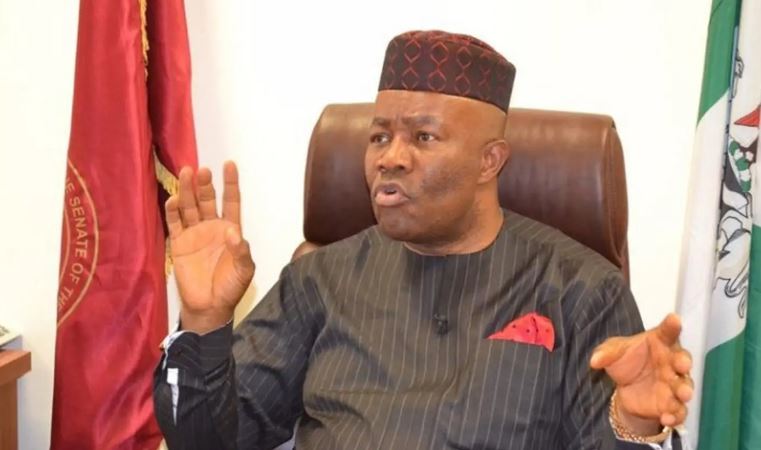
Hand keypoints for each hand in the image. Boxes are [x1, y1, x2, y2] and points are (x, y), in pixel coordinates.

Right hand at [166, 162, 254, 333]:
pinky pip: (175, 223)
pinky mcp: (179, 243)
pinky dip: (173, 211)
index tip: (229, 164)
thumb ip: (241, 251)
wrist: (209, 307)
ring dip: (188, 191)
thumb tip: (233, 232)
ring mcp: (194, 233)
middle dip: (204, 185)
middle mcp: (211, 227)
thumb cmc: (230, 287)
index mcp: (230, 230)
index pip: (231, 201)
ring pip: (190, 207)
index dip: (230, 183)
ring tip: (186, 173)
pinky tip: (174, 199)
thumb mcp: (244, 270)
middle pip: (207, 200)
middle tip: (202, 170)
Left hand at [590, 313, 692, 434]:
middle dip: (684, 362)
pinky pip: (678, 411)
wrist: (625, 388)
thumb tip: (595, 360)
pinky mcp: (671, 404)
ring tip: (683, 394)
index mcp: (659, 343)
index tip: (674, 319)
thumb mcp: (613, 352)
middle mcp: (671, 363)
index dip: (672, 325)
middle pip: (682, 360)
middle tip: (681, 364)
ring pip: (684, 386)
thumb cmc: (626, 361)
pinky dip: (676, 415)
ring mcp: (673, 384)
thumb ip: (606, 353)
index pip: (667, 332)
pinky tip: (667, 417)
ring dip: (685, 390)